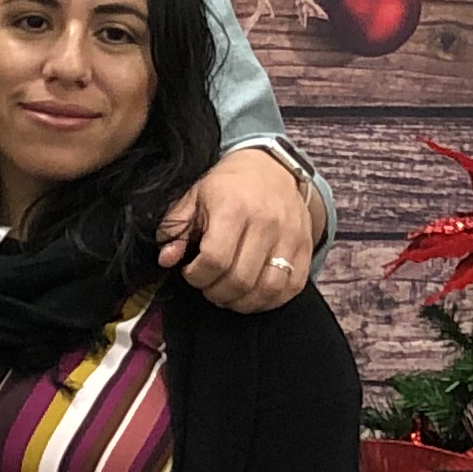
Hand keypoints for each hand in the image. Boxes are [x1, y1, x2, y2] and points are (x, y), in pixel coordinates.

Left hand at [156, 147, 319, 312]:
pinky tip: (253, 294)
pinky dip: (270, 300)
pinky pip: (291, 287)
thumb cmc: (227, 187)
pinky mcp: (305, 247)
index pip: (215, 259)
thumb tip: (167, 259)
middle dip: (216, 293)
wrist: (270, 169)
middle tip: (208, 286)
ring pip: (268, 288)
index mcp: (234, 208)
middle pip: (240, 279)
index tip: (190, 272)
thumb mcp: (193, 198)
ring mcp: (290, 236)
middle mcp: (266, 223)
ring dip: (243, 302)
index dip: (197, 276)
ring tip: (228, 295)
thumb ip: (175, 229)